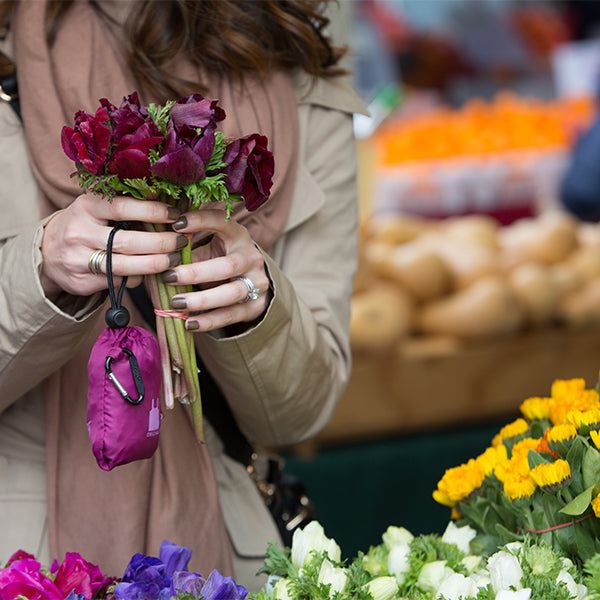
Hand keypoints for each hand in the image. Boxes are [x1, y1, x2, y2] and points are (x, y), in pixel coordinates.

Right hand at [40, 193, 186, 298]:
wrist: (49, 251)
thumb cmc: (87, 225)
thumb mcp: (99, 208)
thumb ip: (128, 208)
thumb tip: (172, 210)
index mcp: (86, 207)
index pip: (123, 207)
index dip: (153, 211)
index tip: (176, 215)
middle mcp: (79, 233)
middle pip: (128, 242)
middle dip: (162, 243)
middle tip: (182, 241)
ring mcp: (77, 260)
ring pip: (125, 267)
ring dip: (155, 264)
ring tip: (174, 259)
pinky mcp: (81, 282)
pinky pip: (119, 282)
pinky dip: (139, 278)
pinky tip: (149, 272)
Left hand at [161, 209, 271, 332]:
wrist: (251, 282)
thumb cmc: (220, 260)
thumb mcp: (207, 250)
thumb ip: (186, 251)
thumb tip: (155, 251)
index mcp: (238, 235)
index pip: (222, 223)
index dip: (201, 221)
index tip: (176, 224)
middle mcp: (251, 257)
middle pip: (228, 266)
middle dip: (196, 272)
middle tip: (168, 277)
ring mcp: (257, 282)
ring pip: (232, 293)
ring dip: (202, 300)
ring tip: (176, 304)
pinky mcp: (255, 306)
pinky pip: (231, 315)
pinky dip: (209, 321)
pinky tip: (189, 323)